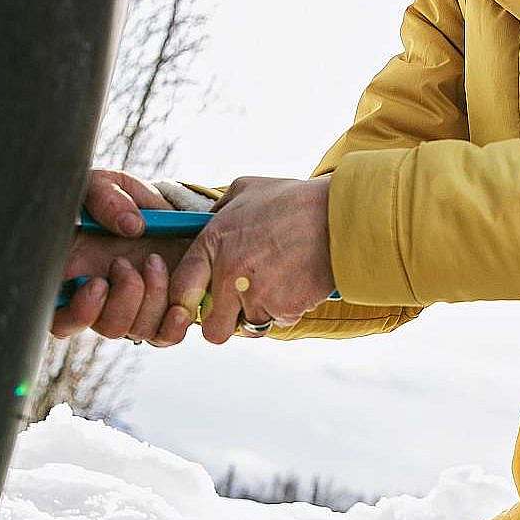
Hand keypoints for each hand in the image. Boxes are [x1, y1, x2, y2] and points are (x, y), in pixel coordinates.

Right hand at [51, 171, 196, 344]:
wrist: (157, 208)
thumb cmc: (119, 198)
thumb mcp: (105, 185)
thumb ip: (107, 197)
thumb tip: (129, 225)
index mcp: (73, 275)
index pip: (59, 317)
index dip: (78, 312)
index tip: (98, 283)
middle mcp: (100, 300)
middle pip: (103, 327)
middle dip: (123, 299)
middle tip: (125, 263)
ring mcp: (131, 308)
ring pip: (134, 330)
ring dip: (150, 298)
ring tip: (154, 261)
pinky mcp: (161, 312)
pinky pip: (165, 337)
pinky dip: (173, 324)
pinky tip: (178, 302)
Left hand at [169, 175, 335, 344]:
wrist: (339, 214)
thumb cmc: (294, 199)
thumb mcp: (246, 189)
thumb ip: (221, 210)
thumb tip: (211, 221)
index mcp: (213, 244)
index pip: (180, 290)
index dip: (186, 303)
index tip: (202, 300)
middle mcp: (228, 274)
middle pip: (212, 330)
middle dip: (225, 323)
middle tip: (240, 307)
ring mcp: (256, 295)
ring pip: (250, 326)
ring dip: (262, 312)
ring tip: (279, 282)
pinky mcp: (284, 308)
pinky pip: (280, 320)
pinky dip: (289, 308)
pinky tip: (299, 281)